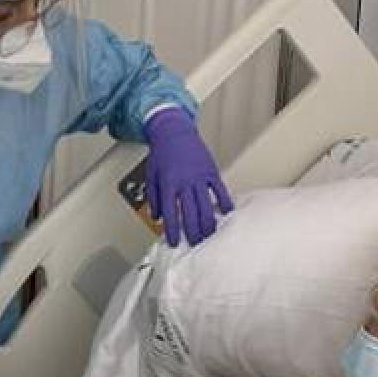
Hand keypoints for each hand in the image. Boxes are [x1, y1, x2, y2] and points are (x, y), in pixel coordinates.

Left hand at [144, 108, 232, 246]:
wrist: (173, 132)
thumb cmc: (161, 153)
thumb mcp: (151, 176)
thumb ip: (153, 198)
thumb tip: (157, 217)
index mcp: (168, 184)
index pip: (170, 213)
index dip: (172, 230)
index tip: (173, 242)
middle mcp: (184, 182)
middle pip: (190, 213)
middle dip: (193, 232)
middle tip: (195, 244)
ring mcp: (199, 177)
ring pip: (206, 205)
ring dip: (208, 223)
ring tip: (209, 235)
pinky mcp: (210, 171)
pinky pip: (220, 189)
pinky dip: (224, 202)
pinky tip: (226, 212)